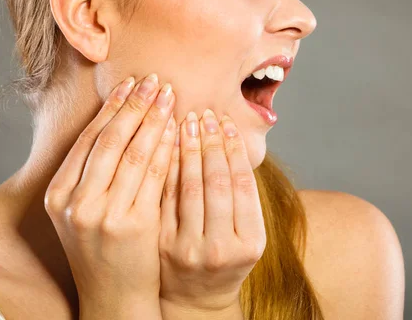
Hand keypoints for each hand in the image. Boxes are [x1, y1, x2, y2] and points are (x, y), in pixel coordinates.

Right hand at [43, 73, 176, 317]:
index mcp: (59, 194)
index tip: (131, 83)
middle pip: (111, 140)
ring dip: (153, 119)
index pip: (89, 139)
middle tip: (155, 80)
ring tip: (169, 96)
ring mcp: (103, 214)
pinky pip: (154, 175)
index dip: (113, 107)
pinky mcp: (133, 224)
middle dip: (135, 105)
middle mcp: (76, 202)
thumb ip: (93, 173)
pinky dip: (166, 148)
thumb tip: (118, 120)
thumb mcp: (83, 210)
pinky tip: (176, 129)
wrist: (114, 295)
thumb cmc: (103, 248)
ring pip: (133, 152)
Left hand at [158, 109, 266, 312]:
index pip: (243, 184)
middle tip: (205, 113)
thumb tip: (232, 140)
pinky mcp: (161, 246)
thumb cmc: (225, 257)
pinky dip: (166, 167)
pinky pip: (164, 198)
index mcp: (250, 243)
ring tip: (186, 121)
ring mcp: (188, 249)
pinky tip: (166, 144)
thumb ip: (244, 197)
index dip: (235, 149)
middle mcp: (220, 248)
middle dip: (210, 142)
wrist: (194, 298)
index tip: (226, 122)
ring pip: (188, 187)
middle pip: (216, 182)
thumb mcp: (247, 235)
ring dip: (187, 149)